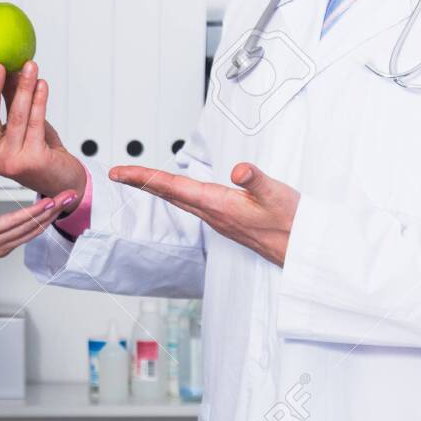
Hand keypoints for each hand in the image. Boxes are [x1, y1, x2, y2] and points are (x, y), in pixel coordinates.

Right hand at [0, 61, 85, 199]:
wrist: (61, 181)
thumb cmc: (38, 151)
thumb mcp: (19, 123)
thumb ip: (10, 98)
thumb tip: (6, 66)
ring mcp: (12, 161)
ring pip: (16, 118)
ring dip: (24, 88)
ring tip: (30, 66)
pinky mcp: (33, 160)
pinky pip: (36, 124)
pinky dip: (40, 101)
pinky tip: (42, 85)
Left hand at [0, 194, 79, 278]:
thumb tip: (6, 217)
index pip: (30, 229)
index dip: (49, 215)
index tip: (62, 200)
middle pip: (34, 229)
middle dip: (55, 212)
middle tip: (72, 196)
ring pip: (28, 226)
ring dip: (48, 211)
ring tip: (63, 198)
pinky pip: (13, 222)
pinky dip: (31, 213)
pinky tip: (43, 204)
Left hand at [108, 161, 299, 266]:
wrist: (301, 249)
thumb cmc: (291, 222)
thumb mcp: (276, 194)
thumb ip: (256, 180)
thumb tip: (239, 171)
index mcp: (217, 205)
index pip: (171, 188)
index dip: (144, 178)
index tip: (120, 172)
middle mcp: (212, 214)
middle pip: (168, 194)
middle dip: (142, 182)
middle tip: (119, 173)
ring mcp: (218, 220)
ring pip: (179, 200)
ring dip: (157, 188)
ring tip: (140, 178)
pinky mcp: (226, 221)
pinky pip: (192, 204)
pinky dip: (176, 194)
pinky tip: (176, 191)